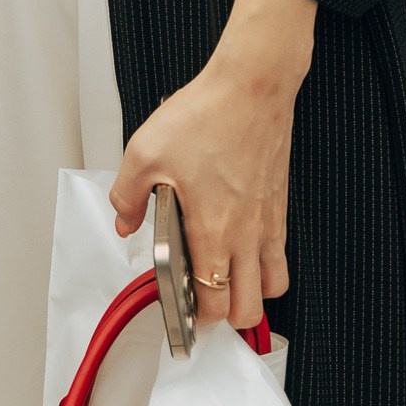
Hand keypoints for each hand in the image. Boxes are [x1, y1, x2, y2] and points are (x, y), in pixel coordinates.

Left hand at [109, 0, 314, 331]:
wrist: (252, 86)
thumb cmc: (207, 114)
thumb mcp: (145, 152)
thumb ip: (128, 196)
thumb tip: (125, 223)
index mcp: (212, 231)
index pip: (211, 302)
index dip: (194, 318)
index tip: (178, 312)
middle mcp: (246, 235)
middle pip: (248, 308)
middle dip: (225, 317)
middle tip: (201, 304)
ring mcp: (267, 221)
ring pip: (272, 286)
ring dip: (251, 294)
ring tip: (226, 284)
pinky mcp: (278, 204)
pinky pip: (280, 253)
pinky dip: (267, 265)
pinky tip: (244, 249)